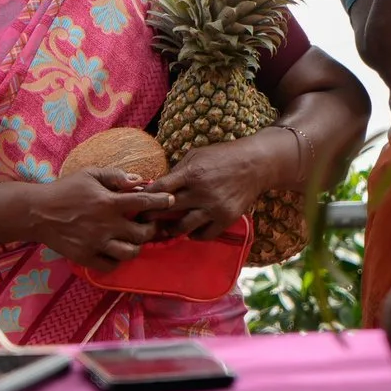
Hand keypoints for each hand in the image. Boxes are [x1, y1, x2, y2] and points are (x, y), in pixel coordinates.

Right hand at [21, 169, 174, 267]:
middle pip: (143, 233)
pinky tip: (116, 251)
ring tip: (134, 240)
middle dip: (151, 229)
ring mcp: (97, 243)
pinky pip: (111, 265)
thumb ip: (115, 176)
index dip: (161, 201)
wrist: (38, 212)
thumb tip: (139, 180)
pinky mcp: (86, 257)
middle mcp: (107, 225)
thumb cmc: (65, 189)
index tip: (170, 201)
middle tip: (150, 224)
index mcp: (109, 202)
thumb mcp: (90, 174)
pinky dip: (117, 260)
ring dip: (136, 246)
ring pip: (130, 253)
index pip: (144, 202)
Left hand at [147, 137, 281, 238]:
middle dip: (151, 216)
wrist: (255, 164)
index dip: (145, 197)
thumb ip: (178, 172)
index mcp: (191, 173)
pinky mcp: (226, 218)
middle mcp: (201, 192)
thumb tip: (157, 186)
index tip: (135, 203)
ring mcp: (214, 207)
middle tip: (142, 221)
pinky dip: (194, 235)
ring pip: (183, 227)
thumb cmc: (222, 157)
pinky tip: (189, 231)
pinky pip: (204, 235)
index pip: (160, 188)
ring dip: (171, 229)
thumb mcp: (197, 155)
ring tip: (164, 230)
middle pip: (167, 210)